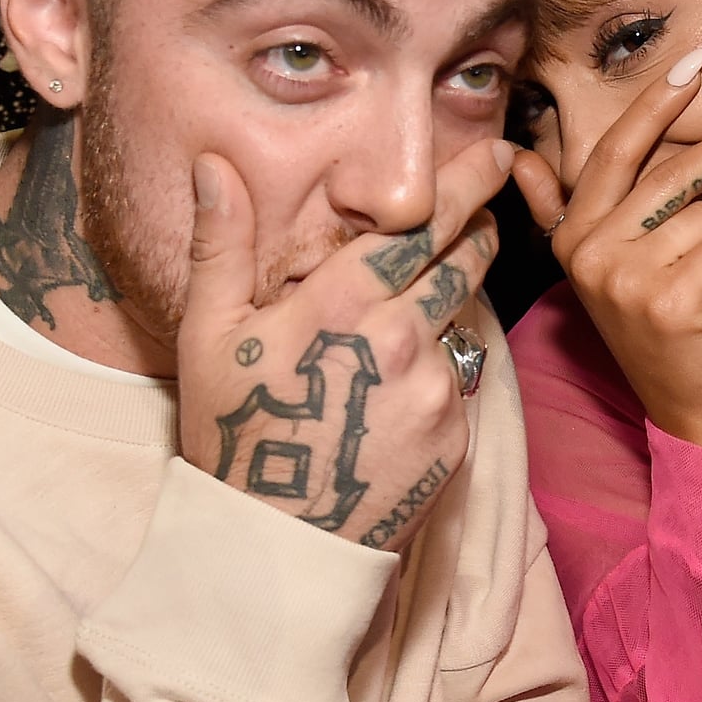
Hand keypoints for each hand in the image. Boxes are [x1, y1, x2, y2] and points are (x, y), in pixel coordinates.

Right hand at [178, 140, 508, 553]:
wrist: (275, 547)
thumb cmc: (232, 433)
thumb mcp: (207, 334)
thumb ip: (220, 243)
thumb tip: (214, 163)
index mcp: (341, 301)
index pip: (420, 224)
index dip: (465, 184)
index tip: (495, 154)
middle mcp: (401, 336)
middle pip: (462, 262)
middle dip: (479, 226)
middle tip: (491, 201)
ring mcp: (435, 390)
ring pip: (460, 325)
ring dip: (451, 305)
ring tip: (424, 305)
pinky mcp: (456, 438)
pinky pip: (456, 387)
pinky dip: (437, 377)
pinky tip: (394, 396)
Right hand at [511, 62, 701, 440]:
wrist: (686, 404)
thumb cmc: (659, 326)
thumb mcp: (604, 267)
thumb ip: (560, 210)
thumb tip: (513, 157)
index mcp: (571, 238)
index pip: (612, 153)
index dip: (653, 104)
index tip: (693, 63)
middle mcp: (588, 255)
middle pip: (671, 173)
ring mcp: (624, 280)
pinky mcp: (667, 302)